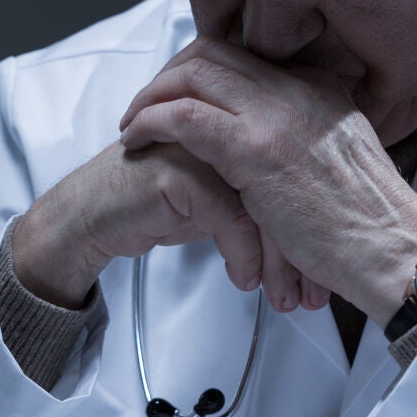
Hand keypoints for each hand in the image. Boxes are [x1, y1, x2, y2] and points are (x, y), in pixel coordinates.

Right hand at [13, 141, 322, 310]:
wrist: (93, 215)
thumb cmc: (159, 203)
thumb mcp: (225, 194)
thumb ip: (266, 190)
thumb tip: (315, 229)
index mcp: (247, 119)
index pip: (301, 168)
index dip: (316, 225)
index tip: (323, 272)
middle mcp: (228, 122)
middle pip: (289, 184)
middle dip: (304, 249)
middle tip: (312, 293)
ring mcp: (203, 141)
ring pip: (265, 202)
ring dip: (278, 261)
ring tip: (282, 297)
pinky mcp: (178, 167)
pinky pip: (230, 217)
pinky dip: (244, 257)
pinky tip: (244, 280)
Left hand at [117, 37, 416, 324]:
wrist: (394, 251)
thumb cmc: (370, 228)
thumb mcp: (343, 163)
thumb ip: (309, 142)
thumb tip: (275, 153)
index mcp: (320, 88)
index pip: (245, 55)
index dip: (200, 70)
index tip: (178, 96)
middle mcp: (298, 89)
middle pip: (211, 53)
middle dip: (167, 77)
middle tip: (144, 108)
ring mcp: (276, 115)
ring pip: (192, 74)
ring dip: (151, 96)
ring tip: (133, 125)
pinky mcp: (255, 150)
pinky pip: (184, 115)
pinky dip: (151, 121)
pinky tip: (137, 140)